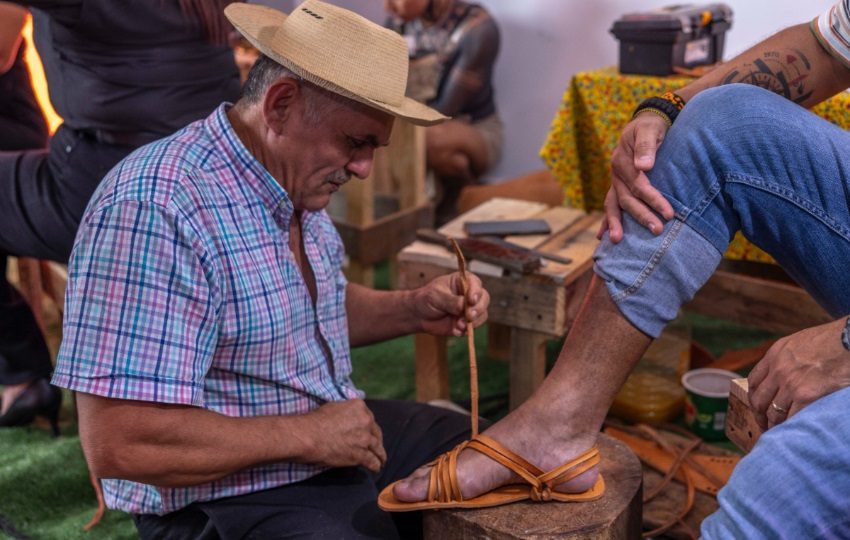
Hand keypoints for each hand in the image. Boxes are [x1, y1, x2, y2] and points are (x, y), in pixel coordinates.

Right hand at [300, 400, 385, 472]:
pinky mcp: (361, 454)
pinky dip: (376, 465)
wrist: (309, 436)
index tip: (368, 433)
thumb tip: (349, 418)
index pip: (369, 418)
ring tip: (381, 461)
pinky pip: (372, 461)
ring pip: (378, 448)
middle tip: (376, 447)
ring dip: (380, 455)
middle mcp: (366, 421)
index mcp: (360, 407)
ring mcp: (365, 438)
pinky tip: (376, 468)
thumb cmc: (315, 421)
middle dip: (376, 440)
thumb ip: (347, 412)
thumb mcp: (334, 407)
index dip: (369, 427)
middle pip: (376, 432)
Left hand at [413, 273, 488, 335]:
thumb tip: (464, 306)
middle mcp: (470, 294)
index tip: (471, 300)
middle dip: (478, 309)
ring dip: (473, 322)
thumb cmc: (427, 299)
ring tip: (459, 326)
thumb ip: (451, 301)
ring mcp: (470, 309)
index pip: (476, 284)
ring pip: (482, 315)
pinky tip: (455, 330)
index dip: (476, 292)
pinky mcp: (467, 323)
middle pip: (484, 300)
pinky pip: (473, 328)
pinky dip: (466, 331)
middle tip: (469, 316)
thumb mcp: (436, 296)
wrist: (419, 315)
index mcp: (463, 282)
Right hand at [599, 112, 674, 242]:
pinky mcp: (618, 186)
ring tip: (618, 241)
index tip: (669, 214)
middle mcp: (615, 173)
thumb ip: (646, 146)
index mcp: (622, 161)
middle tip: (657, 230)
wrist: (645, 123)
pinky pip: (611, 205)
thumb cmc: (651, 126)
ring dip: (616, 223)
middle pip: (626, 199)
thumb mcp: (649, 129)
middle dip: (641, 216)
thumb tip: (644, 166)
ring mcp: (615, 181)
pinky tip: (603, 237)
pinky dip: (607, 220)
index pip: (638, 185)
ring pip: (614, 205)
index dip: (653, 200)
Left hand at [747, 318, 849, 429]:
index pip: (754, 381)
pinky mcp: (806, 396)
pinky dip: (791, 426)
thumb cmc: (833, 339)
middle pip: (758, 399)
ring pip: (773, 412)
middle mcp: (778, 370)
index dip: (754, 397)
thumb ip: (788, 357)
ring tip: (777, 433)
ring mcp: (790, 384)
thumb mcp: (800, 341)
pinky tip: (793, 431)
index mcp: (775, 354)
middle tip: (763, 426)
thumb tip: (787, 371)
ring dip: (773, 425)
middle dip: (759, 416)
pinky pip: (791, 417)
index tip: (757, 406)